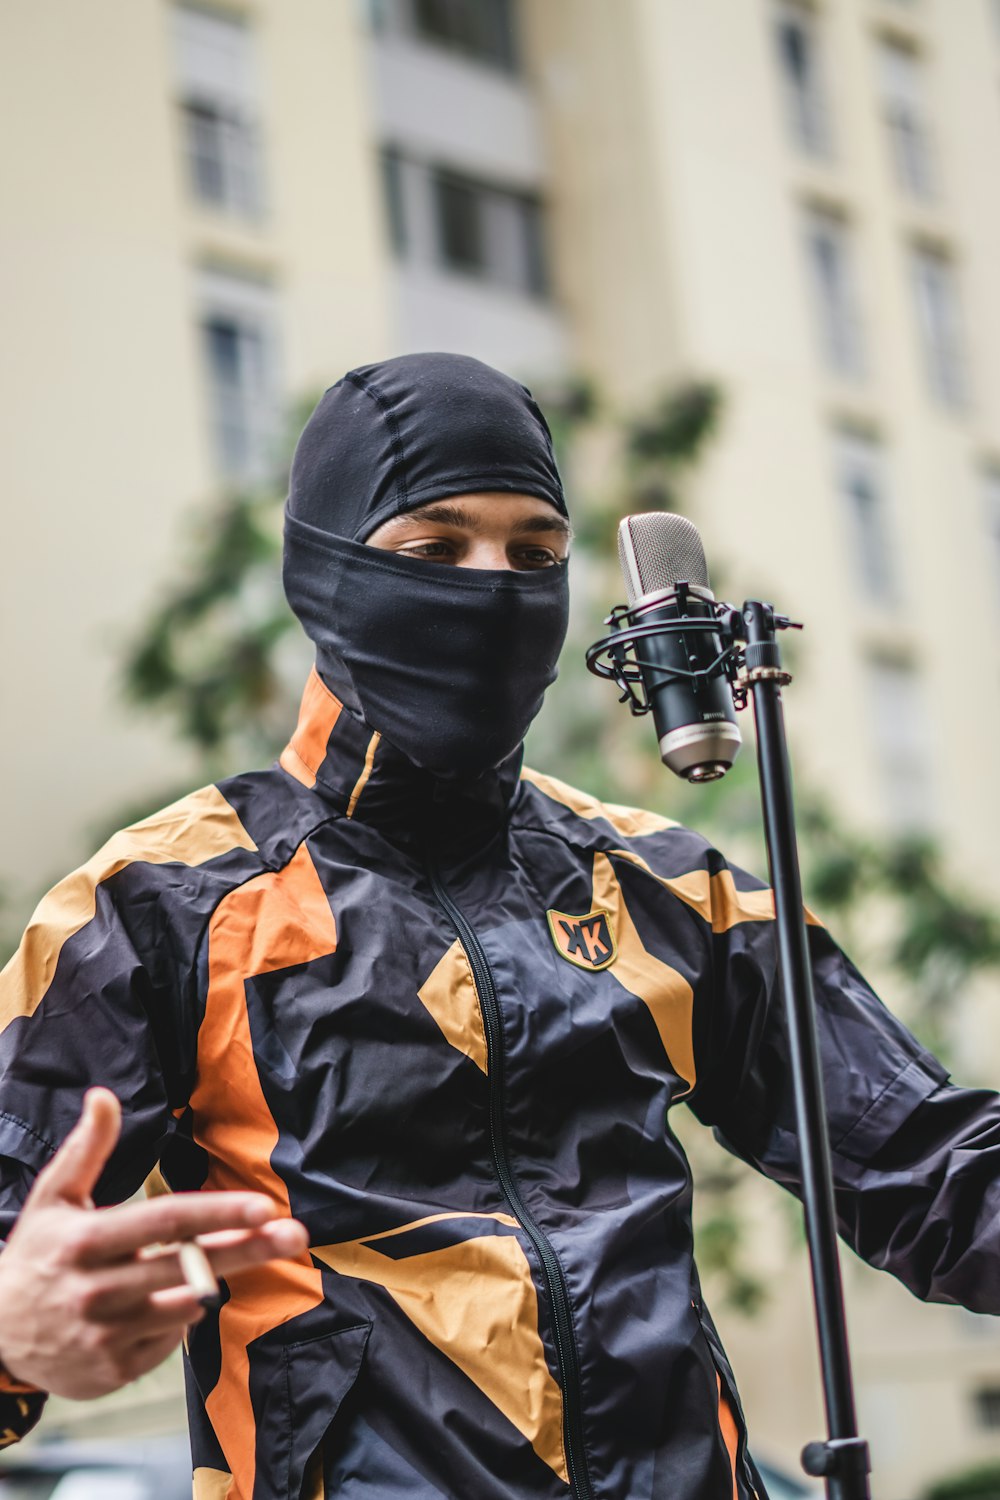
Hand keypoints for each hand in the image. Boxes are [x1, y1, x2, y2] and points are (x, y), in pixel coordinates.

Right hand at [0, 1088, 308, 1398]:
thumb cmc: (37, 1254)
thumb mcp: (52, 1197)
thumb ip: (86, 1147)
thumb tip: (103, 1095)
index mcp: (85, 1241)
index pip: (164, 1223)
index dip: (217, 1214)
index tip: (262, 1207)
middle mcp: (96, 1291)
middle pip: (188, 1266)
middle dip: (247, 1249)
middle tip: (294, 1234)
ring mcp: (105, 1336)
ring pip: (186, 1305)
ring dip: (206, 1281)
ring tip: (202, 1265)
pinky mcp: (113, 1371)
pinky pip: (170, 1339)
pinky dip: (177, 1317)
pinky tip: (156, 1305)